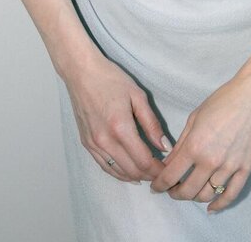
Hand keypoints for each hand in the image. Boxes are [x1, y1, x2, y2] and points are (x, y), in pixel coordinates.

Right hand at [63, 54, 169, 184]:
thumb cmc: (111, 79)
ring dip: (135, 176)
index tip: (168, 169)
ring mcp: (93, 144)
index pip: (143, 160)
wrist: (82, 73)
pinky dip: (118, 173)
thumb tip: (165, 146)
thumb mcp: (138, 96)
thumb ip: (152, 124)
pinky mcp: (86, 143)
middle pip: (131, 170)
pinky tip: (129, 172)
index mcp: (121, 128)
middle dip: (149, 175)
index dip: (158, 169)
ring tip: (148, 172)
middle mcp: (105, 141)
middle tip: (161, 171)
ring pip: (117, 172)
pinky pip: (104, 166)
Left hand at [149, 72, 250, 212]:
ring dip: (195, 197)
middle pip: (188, 191)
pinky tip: (211, 207)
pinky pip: (231, 195)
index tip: (156, 187)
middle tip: (172, 190)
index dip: (159, 185)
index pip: (171, 175)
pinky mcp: (246, 169)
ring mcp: (229, 167)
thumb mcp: (194, 118)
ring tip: (190, 192)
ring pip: (207, 195)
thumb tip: (168, 163)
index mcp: (194, 145)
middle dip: (176, 194)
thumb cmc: (222, 101)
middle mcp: (210, 161)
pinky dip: (219, 205)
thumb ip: (181, 143)